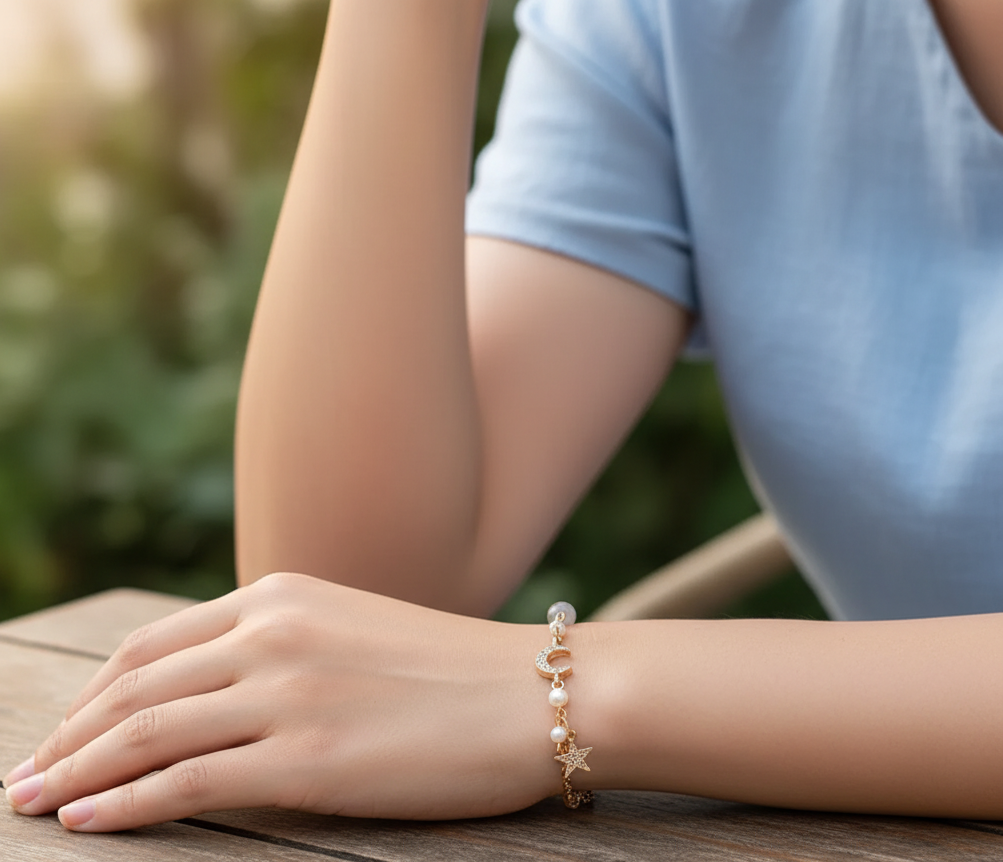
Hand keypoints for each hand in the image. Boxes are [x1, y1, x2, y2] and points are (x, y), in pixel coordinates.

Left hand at [3, 573, 557, 830]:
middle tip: (24, 775)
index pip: (155, 645)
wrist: (534, 693)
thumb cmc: (454, 671)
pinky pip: (183, 782)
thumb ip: (285, 646)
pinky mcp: (305, 759)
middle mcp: (272, 633)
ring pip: (143, 733)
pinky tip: (87, 821)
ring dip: (73, 771)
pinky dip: (122, 804)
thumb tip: (220, 689)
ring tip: (30, 803)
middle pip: (133, 686)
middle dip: (66, 734)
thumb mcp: (355, 631)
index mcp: (282, 597)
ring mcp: (285, 693)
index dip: (94, 691)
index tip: (65, 728)